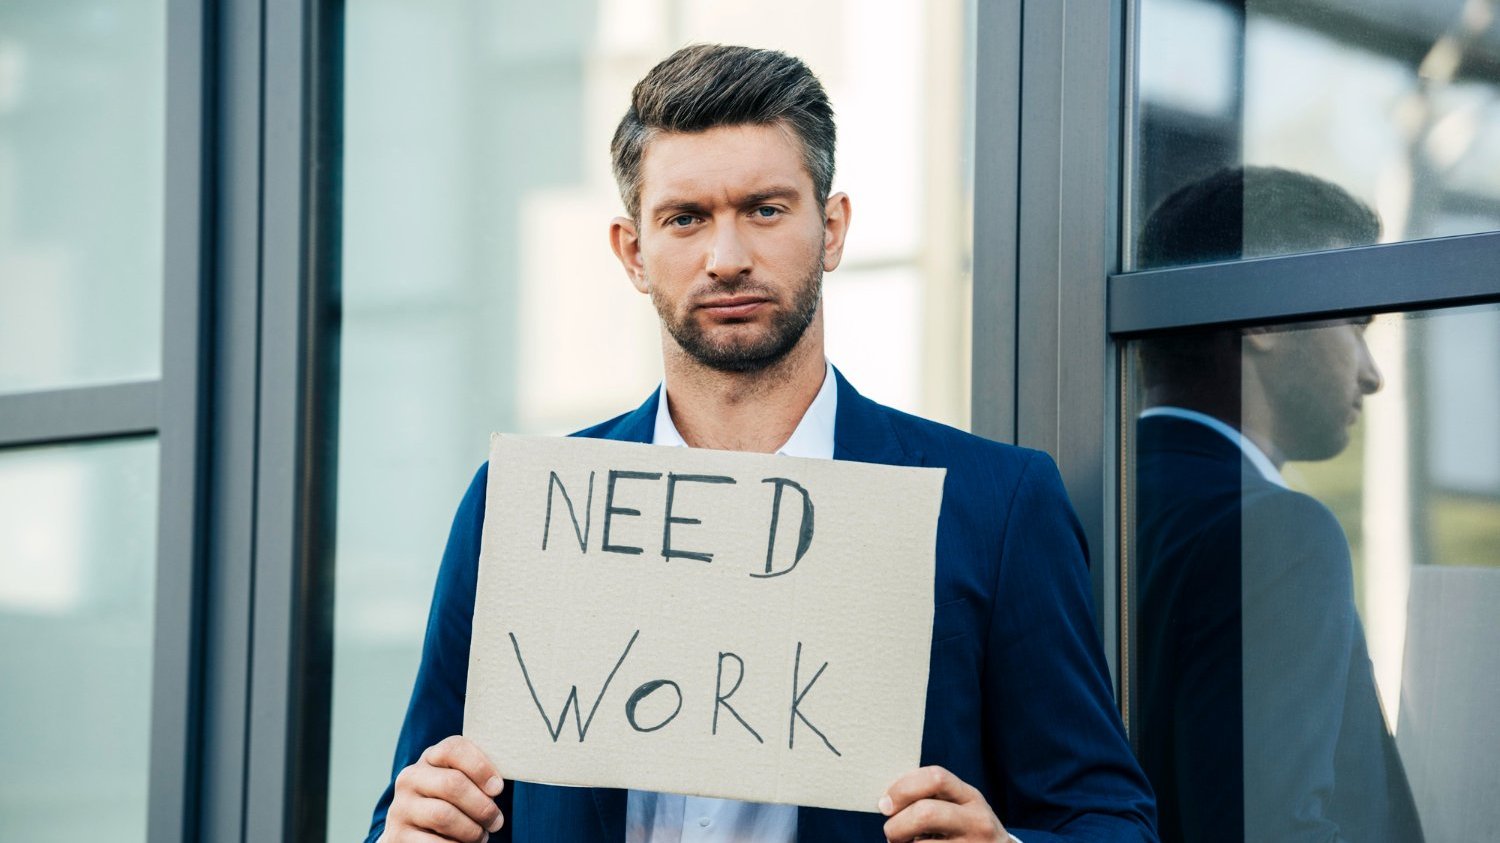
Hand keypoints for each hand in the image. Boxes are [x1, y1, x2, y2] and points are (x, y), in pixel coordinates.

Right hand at [382, 735, 505, 841]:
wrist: (414, 831)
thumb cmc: (450, 802)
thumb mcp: (461, 782)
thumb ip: (477, 776)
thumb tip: (494, 787)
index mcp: (430, 758)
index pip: (454, 748)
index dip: (481, 767)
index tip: (498, 788)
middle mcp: (411, 778)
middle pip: (453, 784)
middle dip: (482, 807)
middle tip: (496, 822)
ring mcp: (401, 806)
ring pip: (444, 815)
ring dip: (471, 830)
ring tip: (480, 836)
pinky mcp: (398, 834)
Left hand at [879, 765, 1007, 842]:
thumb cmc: (965, 829)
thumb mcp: (959, 807)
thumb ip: (930, 797)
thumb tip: (886, 802)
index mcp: (971, 797)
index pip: (935, 778)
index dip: (903, 788)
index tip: (885, 804)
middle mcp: (977, 822)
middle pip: (925, 813)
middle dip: (897, 824)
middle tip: (891, 833)